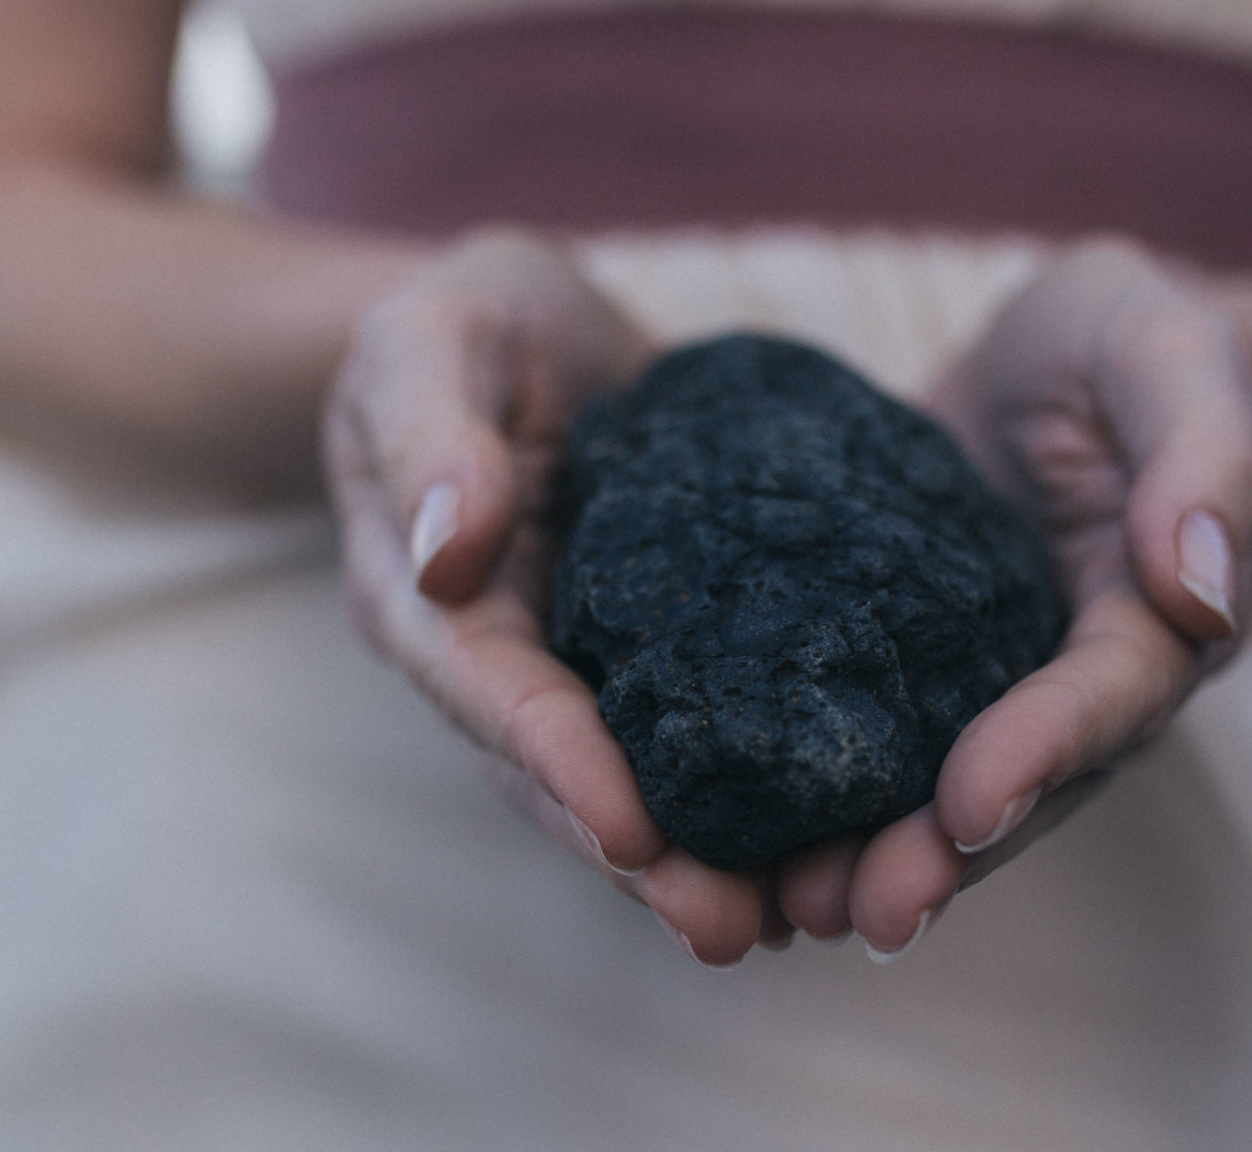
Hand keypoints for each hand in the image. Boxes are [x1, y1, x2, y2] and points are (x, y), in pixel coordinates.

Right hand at [323, 230, 784, 967]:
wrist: (524, 327)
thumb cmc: (462, 322)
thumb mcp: (431, 339)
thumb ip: (431, 434)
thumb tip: (447, 550)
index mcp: (425, 600)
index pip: (491, 695)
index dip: (559, 767)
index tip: (632, 835)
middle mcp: (495, 654)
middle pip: (562, 776)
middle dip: (643, 862)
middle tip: (735, 929)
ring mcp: (573, 658)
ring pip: (631, 776)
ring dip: (701, 856)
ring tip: (792, 919)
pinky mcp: (650, 644)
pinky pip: (693, 726)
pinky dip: (745, 785)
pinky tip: (826, 831)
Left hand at [772, 238, 1251, 958]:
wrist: (1055, 354)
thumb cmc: (1131, 342)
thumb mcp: (1175, 360)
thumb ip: (1205, 461)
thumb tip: (1201, 591)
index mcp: (1156, 617)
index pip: (1108, 696)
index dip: (1044, 751)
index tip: (971, 804)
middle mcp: (1076, 674)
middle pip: (1024, 782)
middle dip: (947, 853)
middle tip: (864, 910)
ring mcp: (988, 679)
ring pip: (942, 788)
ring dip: (877, 856)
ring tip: (791, 907)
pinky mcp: (909, 661)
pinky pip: (872, 736)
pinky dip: (818, 790)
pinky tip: (742, 836)